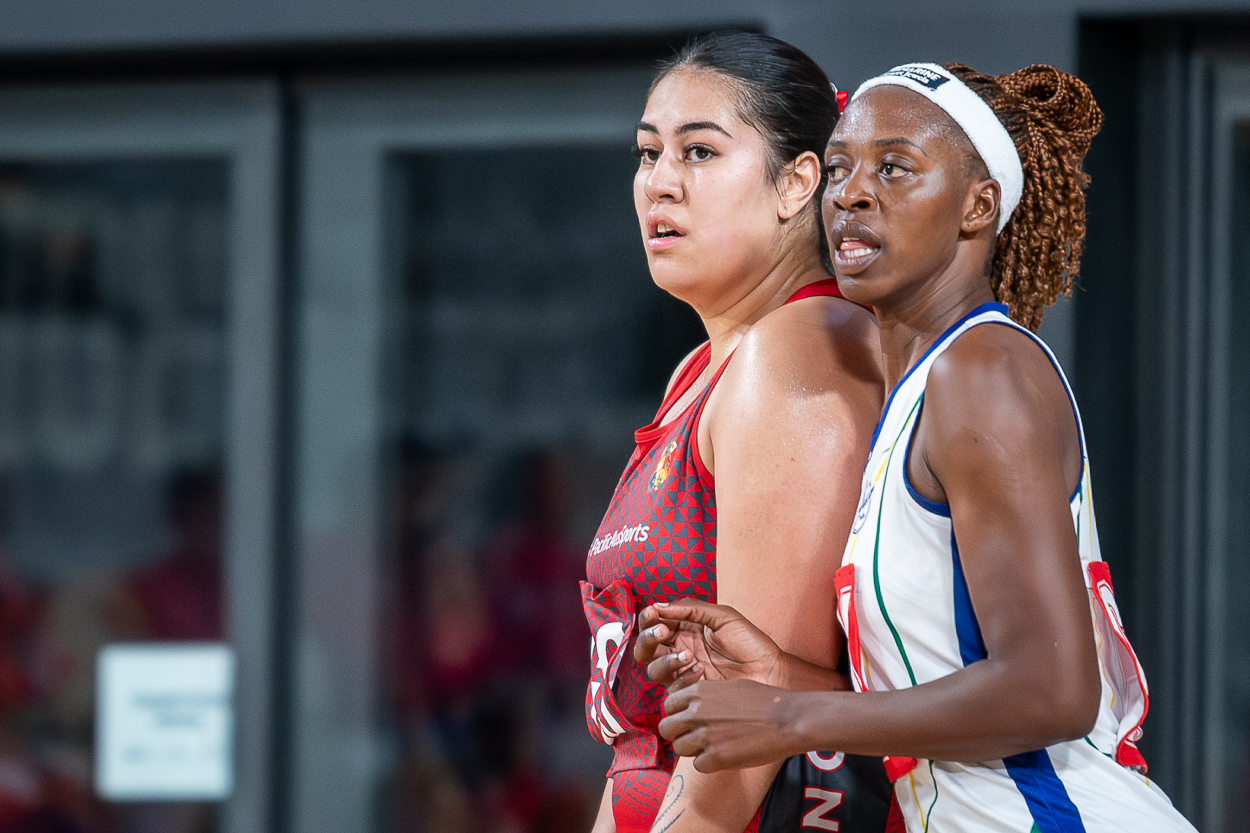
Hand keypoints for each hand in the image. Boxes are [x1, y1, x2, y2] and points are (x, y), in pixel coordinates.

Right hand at [634, 599, 783, 691]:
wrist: (770, 671)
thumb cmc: (750, 642)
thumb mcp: (722, 617)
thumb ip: (690, 609)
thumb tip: (658, 606)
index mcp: (684, 630)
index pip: (653, 624)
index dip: (648, 619)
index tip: (653, 613)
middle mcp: (679, 650)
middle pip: (644, 649)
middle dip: (647, 639)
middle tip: (662, 632)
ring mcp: (683, 672)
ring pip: (652, 669)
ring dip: (664, 661)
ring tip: (688, 655)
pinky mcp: (691, 692)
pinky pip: (671, 688)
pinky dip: (681, 677)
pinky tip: (700, 670)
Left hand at [658, 679, 799, 771]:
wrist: (786, 719)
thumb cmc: (765, 701)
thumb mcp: (731, 687)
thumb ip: (708, 696)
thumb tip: (693, 706)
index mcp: (699, 692)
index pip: (668, 705)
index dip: (677, 714)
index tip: (687, 720)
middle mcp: (696, 712)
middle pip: (666, 728)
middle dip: (677, 734)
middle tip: (692, 738)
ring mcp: (705, 735)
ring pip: (679, 748)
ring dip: (692, 750)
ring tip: (711, 748)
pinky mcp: (716, 757)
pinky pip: (698, 765)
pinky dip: (708, 764)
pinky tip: (724, 757)